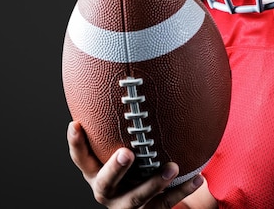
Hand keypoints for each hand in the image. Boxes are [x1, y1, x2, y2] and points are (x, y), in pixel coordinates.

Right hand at [67, 121, 214, 208]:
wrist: (142, 204)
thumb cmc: (129, 163)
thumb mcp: (115, 146)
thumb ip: (114, 125)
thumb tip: (121, 76)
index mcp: (94, 172)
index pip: (81, 158)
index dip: (76, 143)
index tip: (76, 124)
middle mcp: (107, 191)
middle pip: (105, 183)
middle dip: (115, 168)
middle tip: (127, 153)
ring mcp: (126, 205)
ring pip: (138, 198)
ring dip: (154, 183)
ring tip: (172, 167)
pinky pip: (166, 204)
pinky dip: (182, 191)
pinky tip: (197, 178)